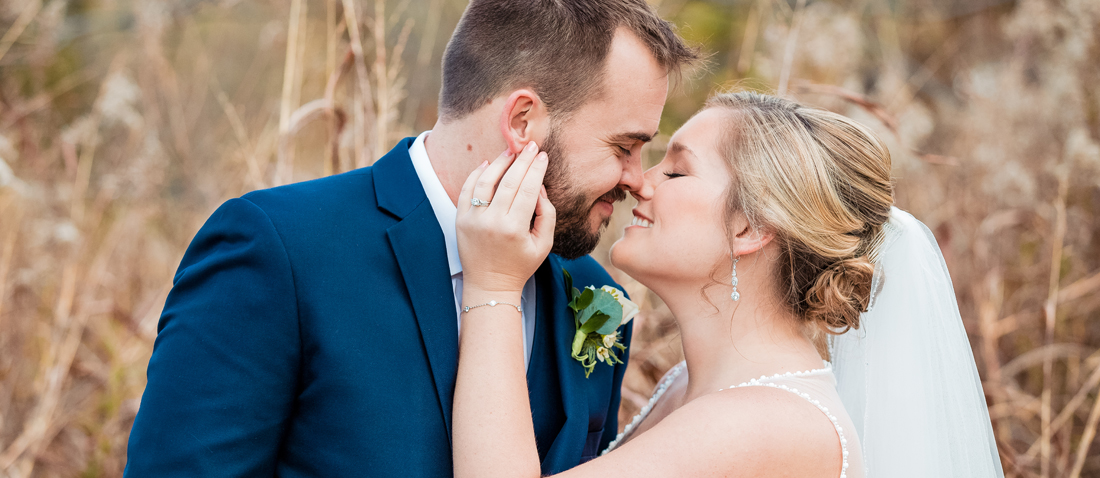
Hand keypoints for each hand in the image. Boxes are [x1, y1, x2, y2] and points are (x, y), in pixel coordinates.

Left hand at [456, 141, 555, 292]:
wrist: (489, 285)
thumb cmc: (520, 264)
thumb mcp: (544, 244)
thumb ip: (546, 214)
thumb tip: (538, 188)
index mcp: (514, 229)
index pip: (528, 189)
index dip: (536, 169)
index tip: (543, 155)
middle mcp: (492, 222)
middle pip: (509, 181)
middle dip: (522, 160)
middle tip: (531, 146)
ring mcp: (473, 220)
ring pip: (486, 181)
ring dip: (499, 163)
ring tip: (510, 152)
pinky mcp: (460, 220)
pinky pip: (467, 190)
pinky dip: (476, 175)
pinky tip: (487, 165)